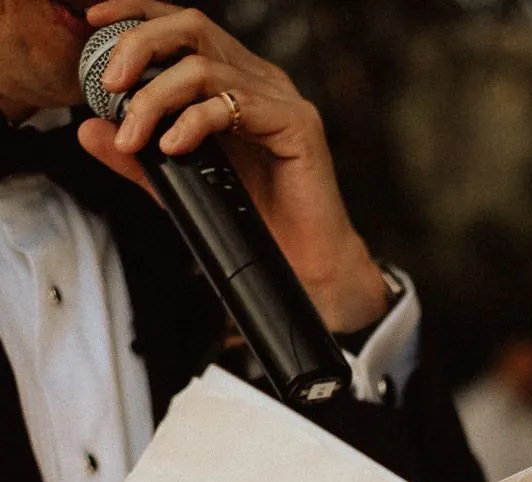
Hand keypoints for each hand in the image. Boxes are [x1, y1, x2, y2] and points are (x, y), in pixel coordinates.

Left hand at [77, 1, 389, 330]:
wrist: (304, 267)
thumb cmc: (254, 223)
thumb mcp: (179, 182)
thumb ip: (136, 155)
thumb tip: (88, 129)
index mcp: (234, 80)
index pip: (181, 28)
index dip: (136, 15)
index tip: (94, 25)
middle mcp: (259, 79)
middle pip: (192, 27)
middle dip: (140, 45)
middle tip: (109, 84)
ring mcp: (280, 98)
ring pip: (205, 66)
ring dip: (157, 97)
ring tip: (134, 135)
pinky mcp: (297, 124)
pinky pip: (234, 106)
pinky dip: (193, 123)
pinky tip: (173, 146)